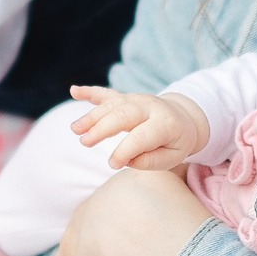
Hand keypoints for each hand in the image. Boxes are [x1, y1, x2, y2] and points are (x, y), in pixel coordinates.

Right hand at [68, 87, 210, 171]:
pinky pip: (107, 92)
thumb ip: (151, 161)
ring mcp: (136, 99)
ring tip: (75, 129)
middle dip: (102, 128)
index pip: (142, 136)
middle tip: (85, 142)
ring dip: (92, 115)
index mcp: (166, 123)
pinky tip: (74, 90)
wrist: (183, 118)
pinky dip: (90, 91)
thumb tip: (126, 160)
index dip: (125, 150)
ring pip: (112, 104)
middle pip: (123, 114)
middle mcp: (150, 106)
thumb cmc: (175, 143)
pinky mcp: (125, 97)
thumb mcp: (173, 157)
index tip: (112, 164)